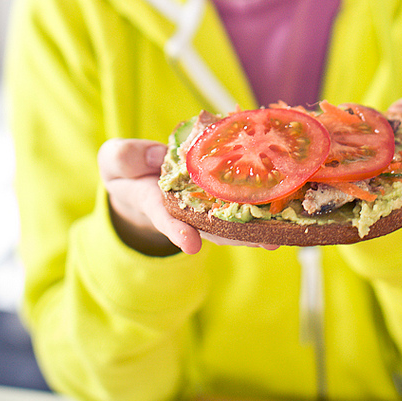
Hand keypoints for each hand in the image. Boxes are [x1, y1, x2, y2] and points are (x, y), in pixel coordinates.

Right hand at [98, 139, 279, 254]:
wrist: (138, 175)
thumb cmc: (128, 169)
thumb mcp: (115, 160)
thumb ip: (127, 157)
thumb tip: (155, 156)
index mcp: (155, 201)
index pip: (167, 218)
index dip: (178, 230)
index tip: (191, 244)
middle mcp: (184, 209)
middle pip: (211, 226)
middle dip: (237, 235)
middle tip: (267, 241)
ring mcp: (201, 205)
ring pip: (230, 220)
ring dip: (256, 228)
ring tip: (285, 232)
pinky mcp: (216, 195)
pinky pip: (238, 202)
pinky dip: (260, 205)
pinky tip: (285, 204)